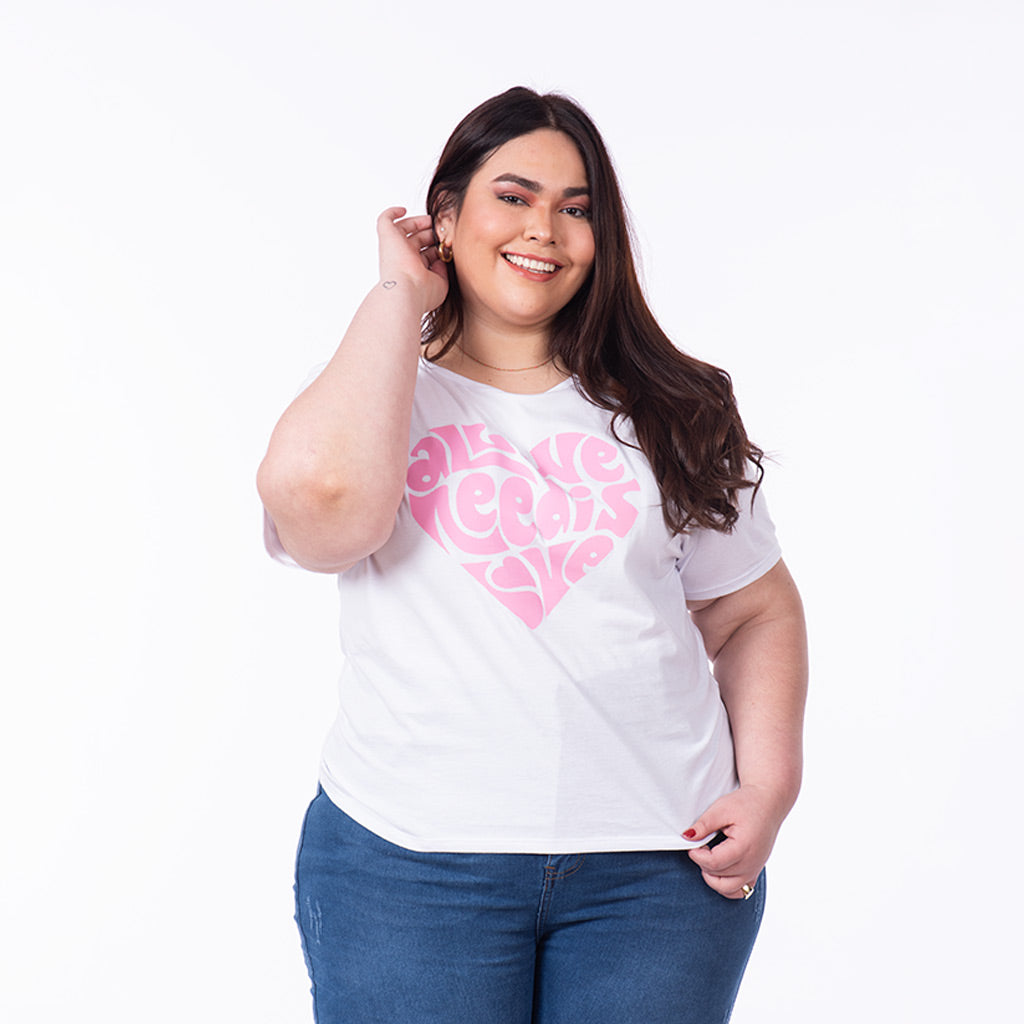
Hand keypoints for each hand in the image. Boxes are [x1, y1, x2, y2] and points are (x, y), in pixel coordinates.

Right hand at [376, 207, 448, 313]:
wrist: (407, 291)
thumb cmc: (423, 292)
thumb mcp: (441, 282)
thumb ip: (442, 269)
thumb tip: (441, 258)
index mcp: (416, 271)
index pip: (425, 255)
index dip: (436, 247)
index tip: (448, 244)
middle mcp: (404, 259)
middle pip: (416, 240)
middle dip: (430, 233)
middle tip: (442, 229)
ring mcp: (396, 247)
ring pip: (404, 229)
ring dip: (417, 222)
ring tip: (431, 220)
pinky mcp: (387, 236)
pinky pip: (385, 220)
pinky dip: (392, 213)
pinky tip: (403, 210)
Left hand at [683, 784, 787, 899]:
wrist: (768, 803)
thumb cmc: (746, 803)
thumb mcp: (721, 808)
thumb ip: (703, 824)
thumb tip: (686, 836)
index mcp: (744, 847)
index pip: (714, 863)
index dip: (697, 856)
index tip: (692, 844)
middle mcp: (752, 863)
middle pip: (719, 877)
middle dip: (703, 864)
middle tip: (701, 846)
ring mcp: (755, 870)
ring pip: (728, 889)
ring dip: (713, 878)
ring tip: (709, 857)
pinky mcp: (756, 871)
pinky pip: (740, 890)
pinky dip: (726, 885)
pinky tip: (719, 868)